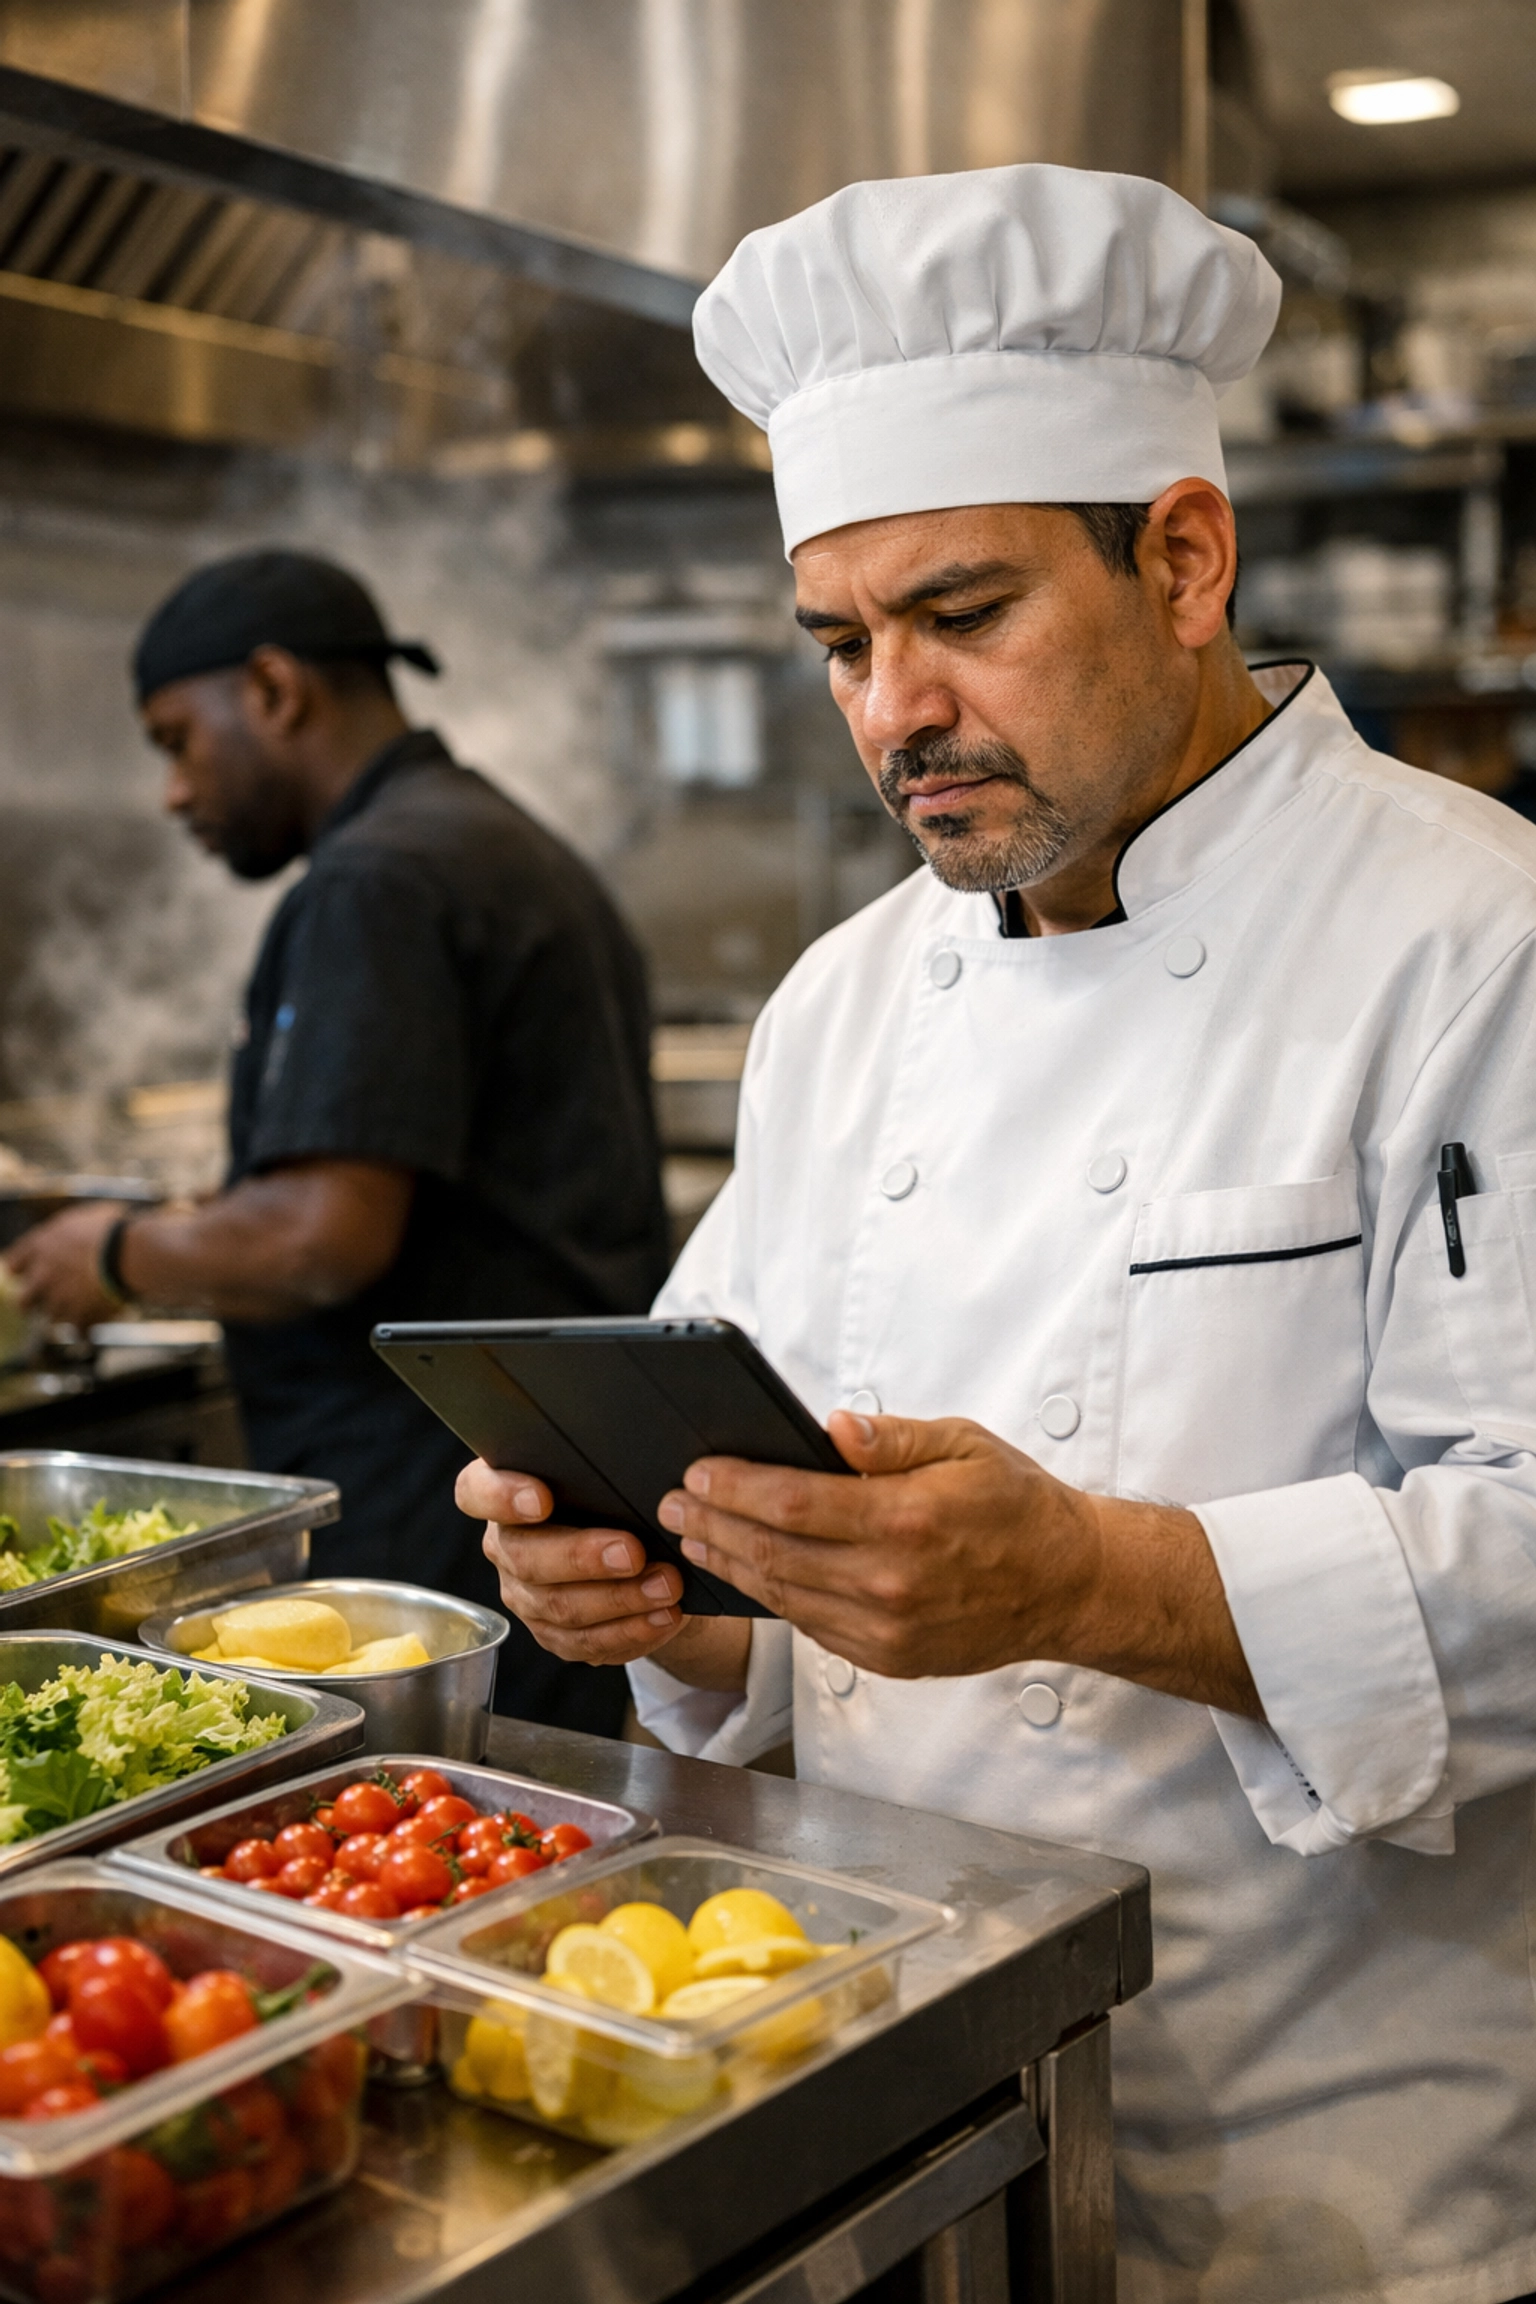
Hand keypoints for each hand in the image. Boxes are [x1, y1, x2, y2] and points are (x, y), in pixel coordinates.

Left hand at [4, 1203, 129, 1329]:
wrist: (129, 1253)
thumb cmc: (111, 1228)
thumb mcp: (84, 1216)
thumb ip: (68, 1230)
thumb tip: (71, 1231)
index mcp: (40, 1246)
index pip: (13, 1264)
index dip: (21, 1270)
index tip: (28, 1273)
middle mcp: (42, 1275)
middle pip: (23, 1300)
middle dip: (34, 1303)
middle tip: (48, 1300)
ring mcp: (59, 1299)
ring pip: (51, 1317)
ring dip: (65, 1314)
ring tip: (82, 1309)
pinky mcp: (78, 1316)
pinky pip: (78, 1331)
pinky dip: (86, 1329)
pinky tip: (94, 1325)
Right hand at [458, 1460, 748, 1686]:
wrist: (644, 1546)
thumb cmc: (621, 1493)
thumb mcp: (612, 1470)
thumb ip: (607, 1462)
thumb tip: (647, 1456)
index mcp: (503, 1492)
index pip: (476, 1491)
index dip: (501, 1496)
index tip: (541, 1498)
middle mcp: (506, 1544)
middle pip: (525, 1557)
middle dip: (582, 1557)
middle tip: (633, 1552)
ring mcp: (526, 1594)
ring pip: (558, 1605)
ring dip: (619, 1598)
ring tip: (666, 1586)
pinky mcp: (553, 1633)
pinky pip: (584, 1641)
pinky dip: (630, 1631)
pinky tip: (663, 1616)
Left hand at [658, 1411, 1260, 1713]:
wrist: (1069, 1585)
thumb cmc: (1015, 1505)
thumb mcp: (964, 1445)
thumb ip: (893, 1438)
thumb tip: (833, 1427)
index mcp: (909, 1520)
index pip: (794, 1503)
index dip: (735, 1487)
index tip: (696, 1471)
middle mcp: (893, 1582)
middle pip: (775, 1553)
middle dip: (714, 1523)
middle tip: (672, 1501)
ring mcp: (888, 1630)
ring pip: (785, 1594)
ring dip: (731, 1563)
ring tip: (694, 1535)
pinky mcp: (889, 1659)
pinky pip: (812, 1625)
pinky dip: (772, 1597)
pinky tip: (748, 1571)